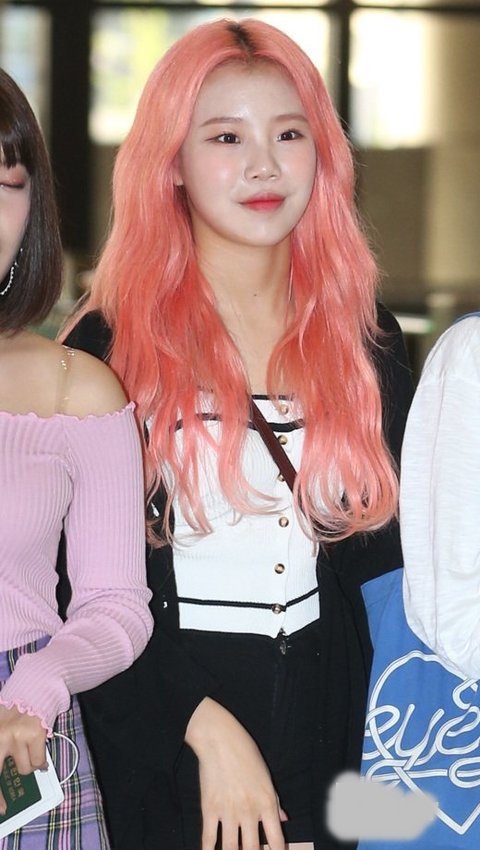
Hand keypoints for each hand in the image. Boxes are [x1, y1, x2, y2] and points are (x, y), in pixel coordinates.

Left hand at [0, 705, 46, 813]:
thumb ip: (2, 747)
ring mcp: (17, 737)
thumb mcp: (0, 728)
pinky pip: (39, 762)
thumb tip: (7, 775)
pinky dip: (41, 761)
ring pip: (24, 769)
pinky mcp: (35, 735)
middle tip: (4, 807)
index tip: (0, 807)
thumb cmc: (15, 711)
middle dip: (0, 796)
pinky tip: (39, 751)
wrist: (36, 688)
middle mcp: (0, 737)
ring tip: (29, 751)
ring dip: (29, 764)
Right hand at [185, 697, 286, 849]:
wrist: (219, 739)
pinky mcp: (209, 809)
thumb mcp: (266, 775)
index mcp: (266, 802)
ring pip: (231, 849)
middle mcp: (249, 811)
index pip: (276, 840)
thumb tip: (283, 820)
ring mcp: (228, 812)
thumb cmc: (245, 752)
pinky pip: (209, 839)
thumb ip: (275, 800)